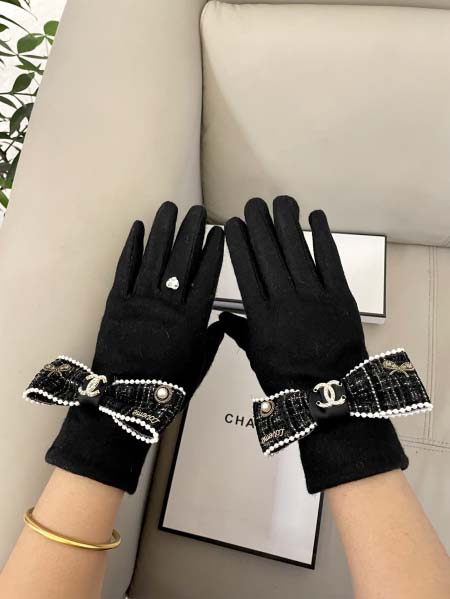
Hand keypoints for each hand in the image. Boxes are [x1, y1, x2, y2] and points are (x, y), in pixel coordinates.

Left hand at [93, 201, 223, 394]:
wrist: (124, 398)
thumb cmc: (165, 387)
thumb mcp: (198, 367)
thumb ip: (211, 342)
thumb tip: (220, 324)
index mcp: (192, 319)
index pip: (207, 276)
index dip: (214, 252)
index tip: (219, 233)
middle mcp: (169, 304)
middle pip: (182, 260)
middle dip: (191, 232)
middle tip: (196, 211)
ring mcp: (141, 301)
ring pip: (155, 257)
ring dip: (163, 230)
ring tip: (170, 208)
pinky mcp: (117, 303)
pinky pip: (125, 269)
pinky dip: (132, 247)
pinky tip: (138, 228)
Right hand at [219, 195, 366, 392]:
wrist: (330, 393)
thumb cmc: (288, 379)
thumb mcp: (256, 358)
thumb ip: (240, 333)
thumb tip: (221, 319)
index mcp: (261, 315)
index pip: (246, 271)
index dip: (239, 244)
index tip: (233, 225)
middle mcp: (285, 299)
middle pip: (269, 255)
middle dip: (259, 226)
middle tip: (253, 204)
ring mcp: (314, 296)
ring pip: (297, 252)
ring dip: (287, 223)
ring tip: (280, 201)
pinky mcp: (339, 296)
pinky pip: (330, 261)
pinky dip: (323, 237)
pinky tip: (316, 217)